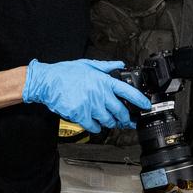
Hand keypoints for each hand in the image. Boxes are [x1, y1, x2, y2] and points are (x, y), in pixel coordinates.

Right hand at [22, 59, 153, 132]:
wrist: (47, 82)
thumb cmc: (65, 73)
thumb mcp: (88, 64)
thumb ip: (106, 66)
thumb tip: (120, 64)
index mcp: (103, 81)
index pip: (128, 91)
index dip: (140, 100)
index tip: (146, 106)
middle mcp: (99, 94)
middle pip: (120, 111)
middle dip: (126, 118)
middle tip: (127, 121)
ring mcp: (90, 106)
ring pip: (108, 120)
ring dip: (111, 122)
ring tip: (109, 121)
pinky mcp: (80, 115)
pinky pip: (94, 126)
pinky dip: (96, 127)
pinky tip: (95, 124)